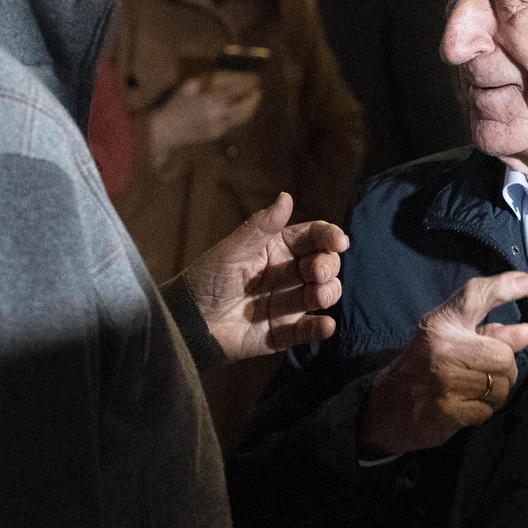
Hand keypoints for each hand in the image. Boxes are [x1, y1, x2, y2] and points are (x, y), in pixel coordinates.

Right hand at [148, 74, 262, 167]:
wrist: (165, 130)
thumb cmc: (174, 107)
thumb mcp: (187, 89)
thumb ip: (203, 82)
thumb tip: (215, 79)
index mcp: (211, 101)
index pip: (234, 92)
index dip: (245, 86)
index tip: (252, 80)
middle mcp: (218, 115)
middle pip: (244, 108)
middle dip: (254, 100)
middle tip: (258, 92)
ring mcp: (218, 127)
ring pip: (240, 119)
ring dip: (248, 109)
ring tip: (252, 101)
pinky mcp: (215, 135)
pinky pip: (230, 124)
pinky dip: (236, 117)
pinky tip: (236, 111)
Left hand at [182, 191, 349, 360]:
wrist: (187, 323)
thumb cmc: (206, 279)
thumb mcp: (232, 250)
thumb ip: (261, 226)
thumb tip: (286, 196)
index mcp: (277, 248)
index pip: (312, 237)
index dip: (329, 236)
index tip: (339, 242)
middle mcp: (287, 274)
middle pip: (323, 264)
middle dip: (328, 266)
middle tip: (316, 273)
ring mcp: (287, 303)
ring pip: (322, 294)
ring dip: (328, 292)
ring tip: (318, 295)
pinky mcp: (283, 331)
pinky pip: (308, 330)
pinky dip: (320, 328)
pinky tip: (326, 325)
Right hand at [360, 271, 527, 457]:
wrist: (386, 407)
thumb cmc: (421, 366)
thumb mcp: (446, 339)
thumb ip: (486, 332)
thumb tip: (526, 333)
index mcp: (440, 323)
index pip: (474, 296)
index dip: (502, 288)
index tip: (526, 283)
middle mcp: (443, 347)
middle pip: (503, 355)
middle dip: (503, 367)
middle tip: (486, 371)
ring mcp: (445, 380)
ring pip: (501, 386)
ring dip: (495, 391)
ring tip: (472, 389)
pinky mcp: (447, 411)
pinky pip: (487, 410)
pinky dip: (482, 410)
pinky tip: (463, 406)